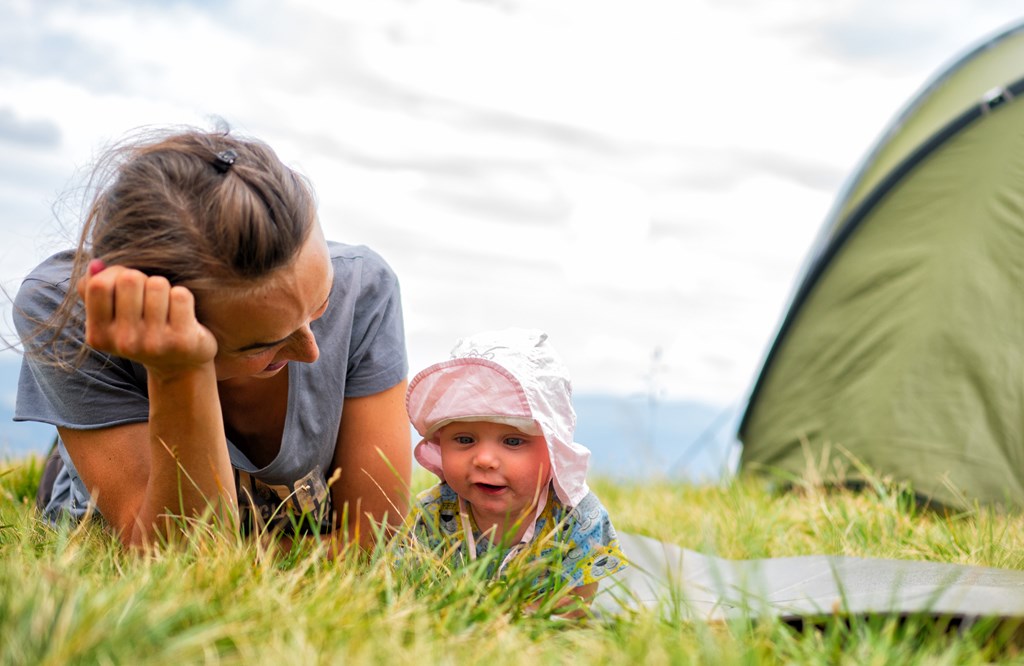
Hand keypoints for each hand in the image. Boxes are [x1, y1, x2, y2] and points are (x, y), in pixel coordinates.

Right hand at [76, 259, 218, 377]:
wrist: (178, 366)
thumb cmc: (140, 332)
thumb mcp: (111, 317)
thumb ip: (94, 289)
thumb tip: (96, 264)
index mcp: (99, 335)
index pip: (99, 285)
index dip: (115, 274)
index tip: (125, 286)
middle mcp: (124, 342)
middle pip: (129, 279)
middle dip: (142, 279)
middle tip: (148, 297)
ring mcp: (154, 343)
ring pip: (157, 284)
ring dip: (164, 289)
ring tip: (165, 307)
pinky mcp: (182, 341)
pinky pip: (181, 295)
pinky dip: (183, 297)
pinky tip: (182, 315)